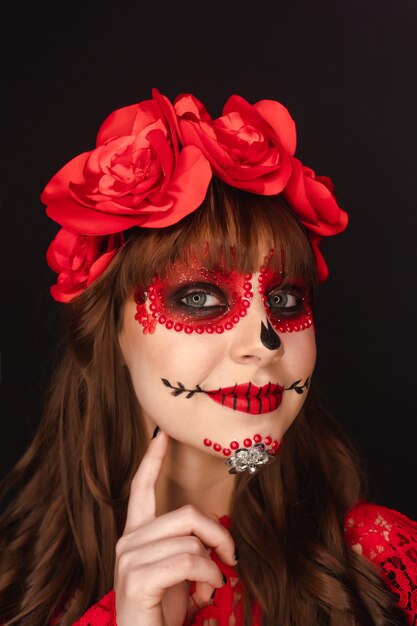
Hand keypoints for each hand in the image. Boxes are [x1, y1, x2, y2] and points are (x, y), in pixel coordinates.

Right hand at [114, 430, 235, 625]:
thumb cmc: (162, 611)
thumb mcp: (179, 573)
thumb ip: (188, 546)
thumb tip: (213, 537)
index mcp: (137, 535)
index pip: (141, 489)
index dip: (152, 460)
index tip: (161, 435)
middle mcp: (128, 541)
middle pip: (187, 514)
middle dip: (218, 535)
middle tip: (231, 558)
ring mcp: (130, 559)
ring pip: (191, 538)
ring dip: (213, 564)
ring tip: (211, 585)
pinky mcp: (138, 578)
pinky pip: (188, 560)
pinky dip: (207, 576)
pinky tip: (205, 592)